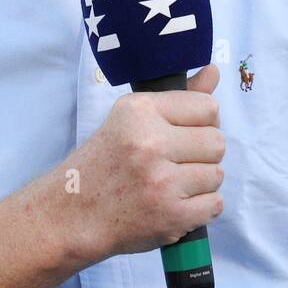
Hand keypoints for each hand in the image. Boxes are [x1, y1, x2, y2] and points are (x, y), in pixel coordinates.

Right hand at [57, 64, 225, 261]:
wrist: (71, 214)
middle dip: (203, 154)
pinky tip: (176, 204)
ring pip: (217, 175)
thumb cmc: (102, 165)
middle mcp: (150, 142)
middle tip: (176, 162)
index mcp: (140, 111)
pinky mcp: (170, 215)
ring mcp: (161, 181)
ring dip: (200, 183)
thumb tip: (214, 71)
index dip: (202, 123)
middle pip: (217, 142)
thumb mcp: (129, 120)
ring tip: (172, 184)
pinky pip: (215, 205)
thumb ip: (177, 98)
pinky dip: (201, 209)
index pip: (208, 106)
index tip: (183, 134)